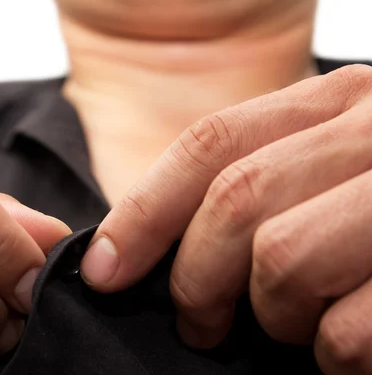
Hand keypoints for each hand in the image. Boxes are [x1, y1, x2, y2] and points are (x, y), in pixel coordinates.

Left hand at [81, 64, 371, 373]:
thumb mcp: (327, 170)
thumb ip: (258, 185)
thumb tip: (143, 241)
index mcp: (339, 103)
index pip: (211, 144)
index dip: (144, 211)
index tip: (105, 269)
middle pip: (237, 198)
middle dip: (196, 277)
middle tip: (197, 322)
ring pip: (284, 258)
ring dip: (270, 316)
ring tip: (287, 331)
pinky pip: (348, 326)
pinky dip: (331, 353)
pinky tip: (342, 350)